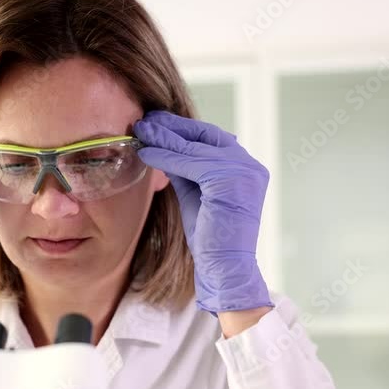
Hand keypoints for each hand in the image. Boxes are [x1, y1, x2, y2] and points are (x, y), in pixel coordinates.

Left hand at [133, 111, 272, 315]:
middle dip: (171, 126)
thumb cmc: (209, 239)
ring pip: (194, 147)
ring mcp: (243, 171)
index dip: (182, 128)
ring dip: (163, 138)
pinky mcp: (230, 180)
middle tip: (144, 119)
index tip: (156, 121)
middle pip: (204, 136)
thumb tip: (161, 145)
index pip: (210, 138)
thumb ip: (185, 170)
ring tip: (139, 131)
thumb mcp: (195, 194)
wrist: (225, 270)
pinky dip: (166, 156)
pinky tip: (145, 153)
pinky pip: (190, 162)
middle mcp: (249, 166)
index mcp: (246, 168)